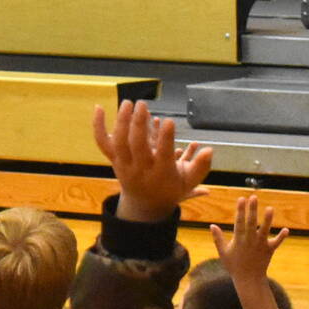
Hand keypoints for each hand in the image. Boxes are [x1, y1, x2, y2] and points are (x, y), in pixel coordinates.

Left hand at [91, 100, 210, 223]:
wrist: (145, 206)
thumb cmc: (171, 189)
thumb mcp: (190, 182)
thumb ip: (200, 166)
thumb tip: (209, 149)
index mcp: (162, 174)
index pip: (164, 155)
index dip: (166, 138)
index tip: (170, 120)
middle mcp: (141, 169)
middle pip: (136, 146)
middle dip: (138, 124)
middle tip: (143, 104)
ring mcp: (124, 164)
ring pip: (118, 143)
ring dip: (121, 121)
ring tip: (128, 103)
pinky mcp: (114, 160)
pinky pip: (103, 142)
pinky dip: (98, 126)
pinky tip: (99, 108)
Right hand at [209, 195, 287, 286]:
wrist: (248, 279)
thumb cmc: (234, 266)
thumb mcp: (222, 252)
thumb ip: (217, 238)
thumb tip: (212, 225)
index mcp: (238, 240)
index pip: (239, 221)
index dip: (240, 210)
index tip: (241, 199)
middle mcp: (249, 241)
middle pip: (251, 222)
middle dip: (252, 209)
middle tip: (254, 197)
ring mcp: (260, 245)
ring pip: (264, 230)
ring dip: (267, 220)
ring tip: (270, 208)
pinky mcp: (269, 250)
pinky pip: (276, 243)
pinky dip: (281, 237)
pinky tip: (286, 230)